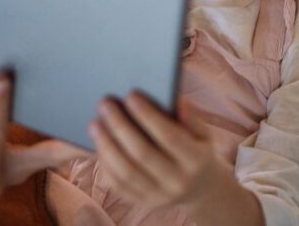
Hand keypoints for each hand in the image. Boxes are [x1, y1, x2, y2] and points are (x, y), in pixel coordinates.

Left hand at [90, 94, 256, 219]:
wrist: (200, 187)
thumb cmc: (196, 149)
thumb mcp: (202, 133)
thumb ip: (191, 117)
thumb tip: (176, 100)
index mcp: (196, 161)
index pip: (169, 137)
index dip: (148, 116)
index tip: (131, 95)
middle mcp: (178, 183)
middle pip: (143, 155)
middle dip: (120, 127)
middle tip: (106, 104)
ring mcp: (159, 197)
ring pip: (126, 172)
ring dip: (106, 145)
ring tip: (95, 123)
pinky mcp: (143, 203)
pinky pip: (118, 185)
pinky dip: (105, 163)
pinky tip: (99, 143)